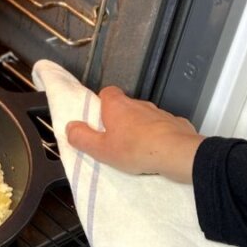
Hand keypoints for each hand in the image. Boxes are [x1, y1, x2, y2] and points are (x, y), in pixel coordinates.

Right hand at [65, 86, 203, 182]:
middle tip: (115, 140)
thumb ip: (82, 137)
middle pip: (126, 106)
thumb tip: (70, 127)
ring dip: (141, 128)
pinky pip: (164, 127)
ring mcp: (160, 112)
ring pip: (145, 117)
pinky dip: (160, 135)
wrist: (175, 153)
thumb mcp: (101, 149)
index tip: (99, 120)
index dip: (102, 104)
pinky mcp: (176, 123)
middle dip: (121, 119)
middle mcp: (139, 104)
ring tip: (137, 149)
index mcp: (117, 105)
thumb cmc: (135, 149)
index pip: (107, 92)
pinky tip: (158, 151)